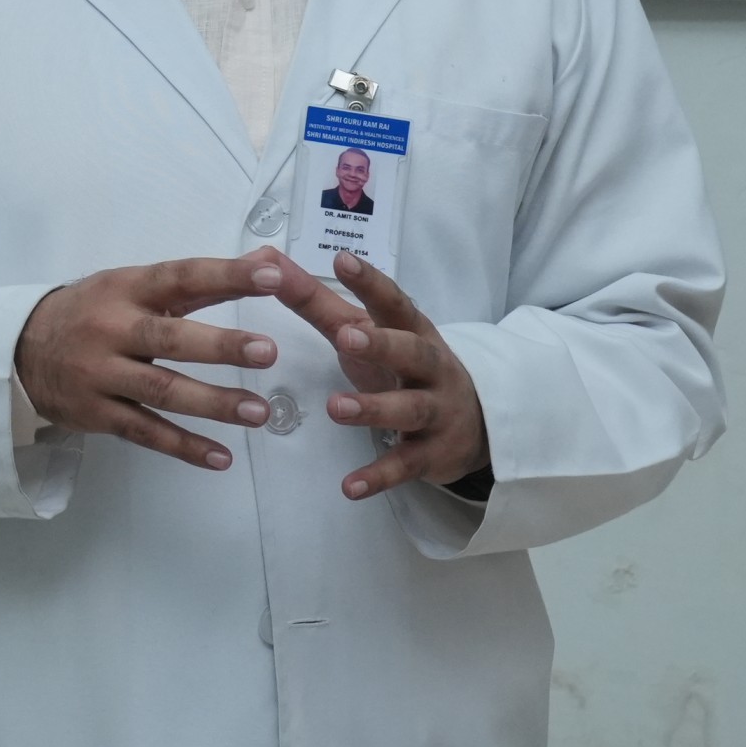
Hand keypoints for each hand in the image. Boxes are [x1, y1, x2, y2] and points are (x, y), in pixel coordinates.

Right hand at [13, 249, 292, 470]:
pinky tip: (221, 457)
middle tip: (267, 353)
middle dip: (220, 346)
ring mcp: (102, 374)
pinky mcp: (97, 414)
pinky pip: (145, 432)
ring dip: (212, 403)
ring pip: (161, 390)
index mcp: (126, 288)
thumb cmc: (91, 312)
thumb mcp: (131, 285)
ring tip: (258, 411)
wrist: (20, 349)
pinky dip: (183, 446)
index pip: (181, 277)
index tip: (272, 278)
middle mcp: (113, 329)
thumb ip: (196, 282)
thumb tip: (264, 263)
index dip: (226, 277)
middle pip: (169, 338)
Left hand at [283, 250, 489, 498]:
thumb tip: (268, 262)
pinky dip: (379, 477)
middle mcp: (431, 367)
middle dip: (381, 344)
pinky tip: (350, 487)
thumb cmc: (403, 366)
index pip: (393, 302)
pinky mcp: (433, 454)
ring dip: (373, 408)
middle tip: (347, 337)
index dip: (370, 282)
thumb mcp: (368, 332)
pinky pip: (405, 465)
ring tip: (336, 408)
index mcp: (412, 330)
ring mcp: (436, 411)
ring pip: (408, 409)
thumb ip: (318, 302)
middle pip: (411, 352)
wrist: (477, 422)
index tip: (343, 260)